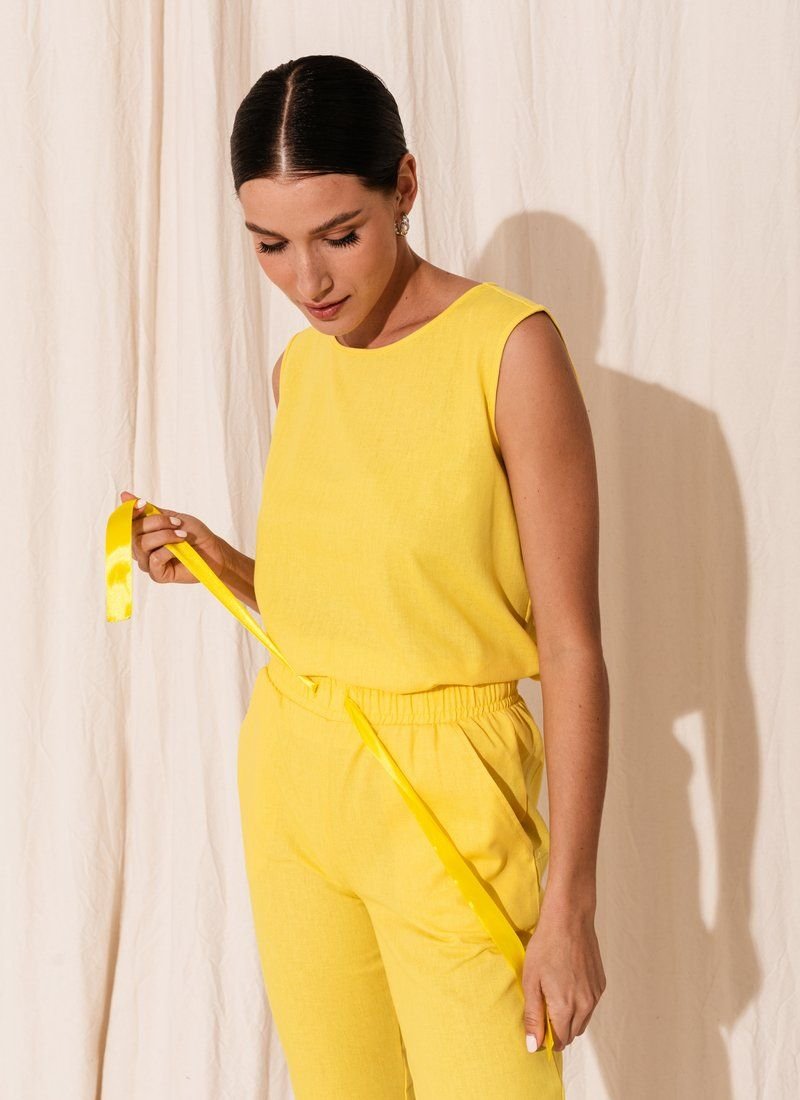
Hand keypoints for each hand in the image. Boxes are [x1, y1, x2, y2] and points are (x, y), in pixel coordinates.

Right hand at [119, 491, 227, 584]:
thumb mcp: (171, 516)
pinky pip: (154, 559)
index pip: (126, 523)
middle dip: (155, 523)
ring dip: (164, 536)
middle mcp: (141, 549)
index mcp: (142, 534)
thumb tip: (124, 495)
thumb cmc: (193, 533)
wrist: (212, 550)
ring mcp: (148, 563)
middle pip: (132, 533)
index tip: (142, 504)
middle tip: (176, 522)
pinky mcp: (157, 575)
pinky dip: (168, 551)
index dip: (130, 512)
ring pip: (142, 546)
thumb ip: (148, 509)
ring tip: (182, 535)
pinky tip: (180, 549)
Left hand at [522, 892, 605, 1052]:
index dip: (546, 1040)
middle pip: (572, 1034)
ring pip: (582, 1021)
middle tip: (542, 1010)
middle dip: (557, 1030)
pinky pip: (590, 1006)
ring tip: (553, 995)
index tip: (536, 1029)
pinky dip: (579, 1004)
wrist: (569, 919)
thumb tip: (533, 1045)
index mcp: (566, 1007)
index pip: (559, 1041)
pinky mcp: (601, 984)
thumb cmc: (546, 946)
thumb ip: (533, 1016)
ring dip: (569, 1018)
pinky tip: (567, 985)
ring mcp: (595, 995)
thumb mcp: (531, 981)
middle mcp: (585, 1005)